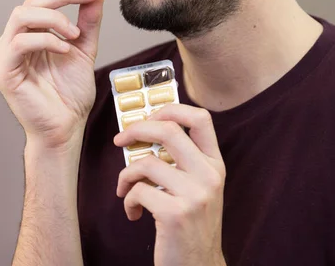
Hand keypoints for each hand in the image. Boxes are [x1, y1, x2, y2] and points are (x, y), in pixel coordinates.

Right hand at [0, 0, 105, 148]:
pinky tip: (65, 48)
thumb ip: (89, 21)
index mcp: (32, 30)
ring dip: (54, 16)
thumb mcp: (85, 48)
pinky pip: (20, 43)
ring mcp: (6, 54)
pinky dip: (46, 39)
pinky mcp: (4, 71)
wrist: (66, 128)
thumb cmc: (70, 93)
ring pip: (21, 14)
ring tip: (75, 32)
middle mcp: (15, 38)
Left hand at [114, 103, 226, 265]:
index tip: (149, 117)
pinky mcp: (176, 215)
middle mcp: (209, 175)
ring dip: (126, 175)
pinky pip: (138, 192)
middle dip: (136, 129)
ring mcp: (195, 195)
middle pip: (168, 130)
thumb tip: (147, 131)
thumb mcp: (199, 187)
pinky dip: (127, 199)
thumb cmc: (191, 226)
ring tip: (124, 189)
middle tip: (120, 140)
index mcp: (215, 164)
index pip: (200, 117)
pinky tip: (132, 213)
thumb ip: (184, 160)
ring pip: (146, 162)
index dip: (171, 109)